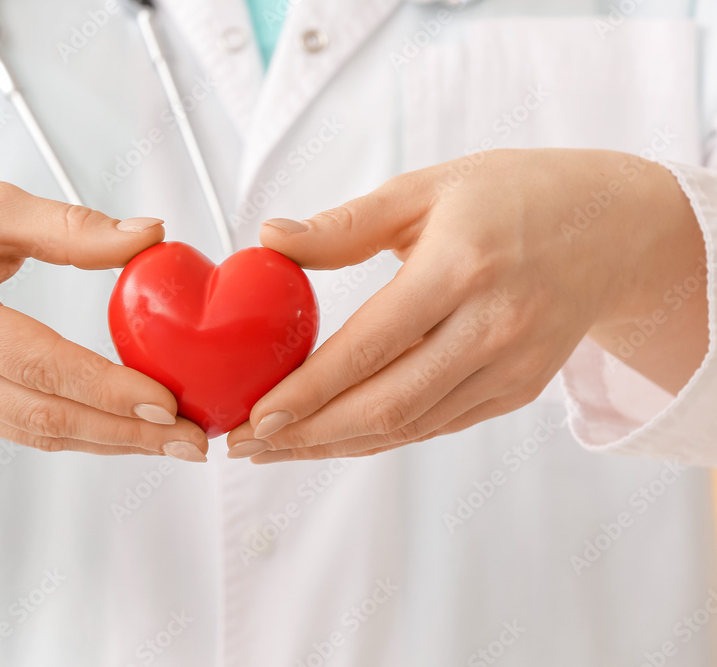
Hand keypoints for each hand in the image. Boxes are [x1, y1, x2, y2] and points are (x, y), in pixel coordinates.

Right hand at [0, 168, 207, 460]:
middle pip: (41, 417)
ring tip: (174, 442)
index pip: (36, 365)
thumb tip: (150, 236)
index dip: (105, 388)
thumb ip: (69, 227)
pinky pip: (20, 428)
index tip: (168, 402)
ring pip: (34, 433)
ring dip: (110, 442)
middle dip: (125, 435)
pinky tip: (124, 428)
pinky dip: (78, 431)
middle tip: (193, 441)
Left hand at [226, 149, 706, 461]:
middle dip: (308, 434)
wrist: (613, 229)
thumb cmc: (512, 197)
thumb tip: (270, 239)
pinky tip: (331, 437)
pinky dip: (378, 438)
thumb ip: (347, 224)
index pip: (372, 345)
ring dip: (335, 445)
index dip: (310, 389)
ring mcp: (512, 368)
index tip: (255, 414)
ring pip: (409, 428)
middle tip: (245, 443)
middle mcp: (493, 327)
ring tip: (273, 449)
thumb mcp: (428, 188)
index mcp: (462, 267)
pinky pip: (435, 427)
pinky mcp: (518, 391)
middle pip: (389, 404)